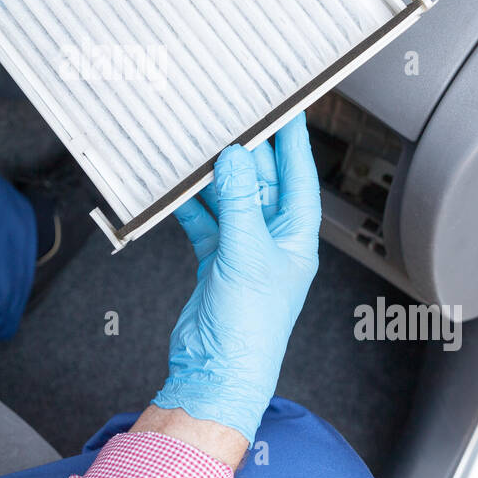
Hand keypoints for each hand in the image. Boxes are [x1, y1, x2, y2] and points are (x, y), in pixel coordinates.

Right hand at [151, 113, 321, 442]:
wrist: (216, 369)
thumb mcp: (246, 254)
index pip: (299, 176)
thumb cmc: (249, 328)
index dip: (293, 141)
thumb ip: (237, 202)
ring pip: (228, 197)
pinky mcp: (214, 258)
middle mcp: (271, 238)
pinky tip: (178, 188)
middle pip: (260, 181)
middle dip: (245, 152)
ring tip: (199, 148)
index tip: (287, 108)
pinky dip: (191, 204)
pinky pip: (204, 219)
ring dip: (213, 176)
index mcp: (295, 236)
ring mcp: (241, 248)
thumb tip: (233, 159)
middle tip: (229, 119)